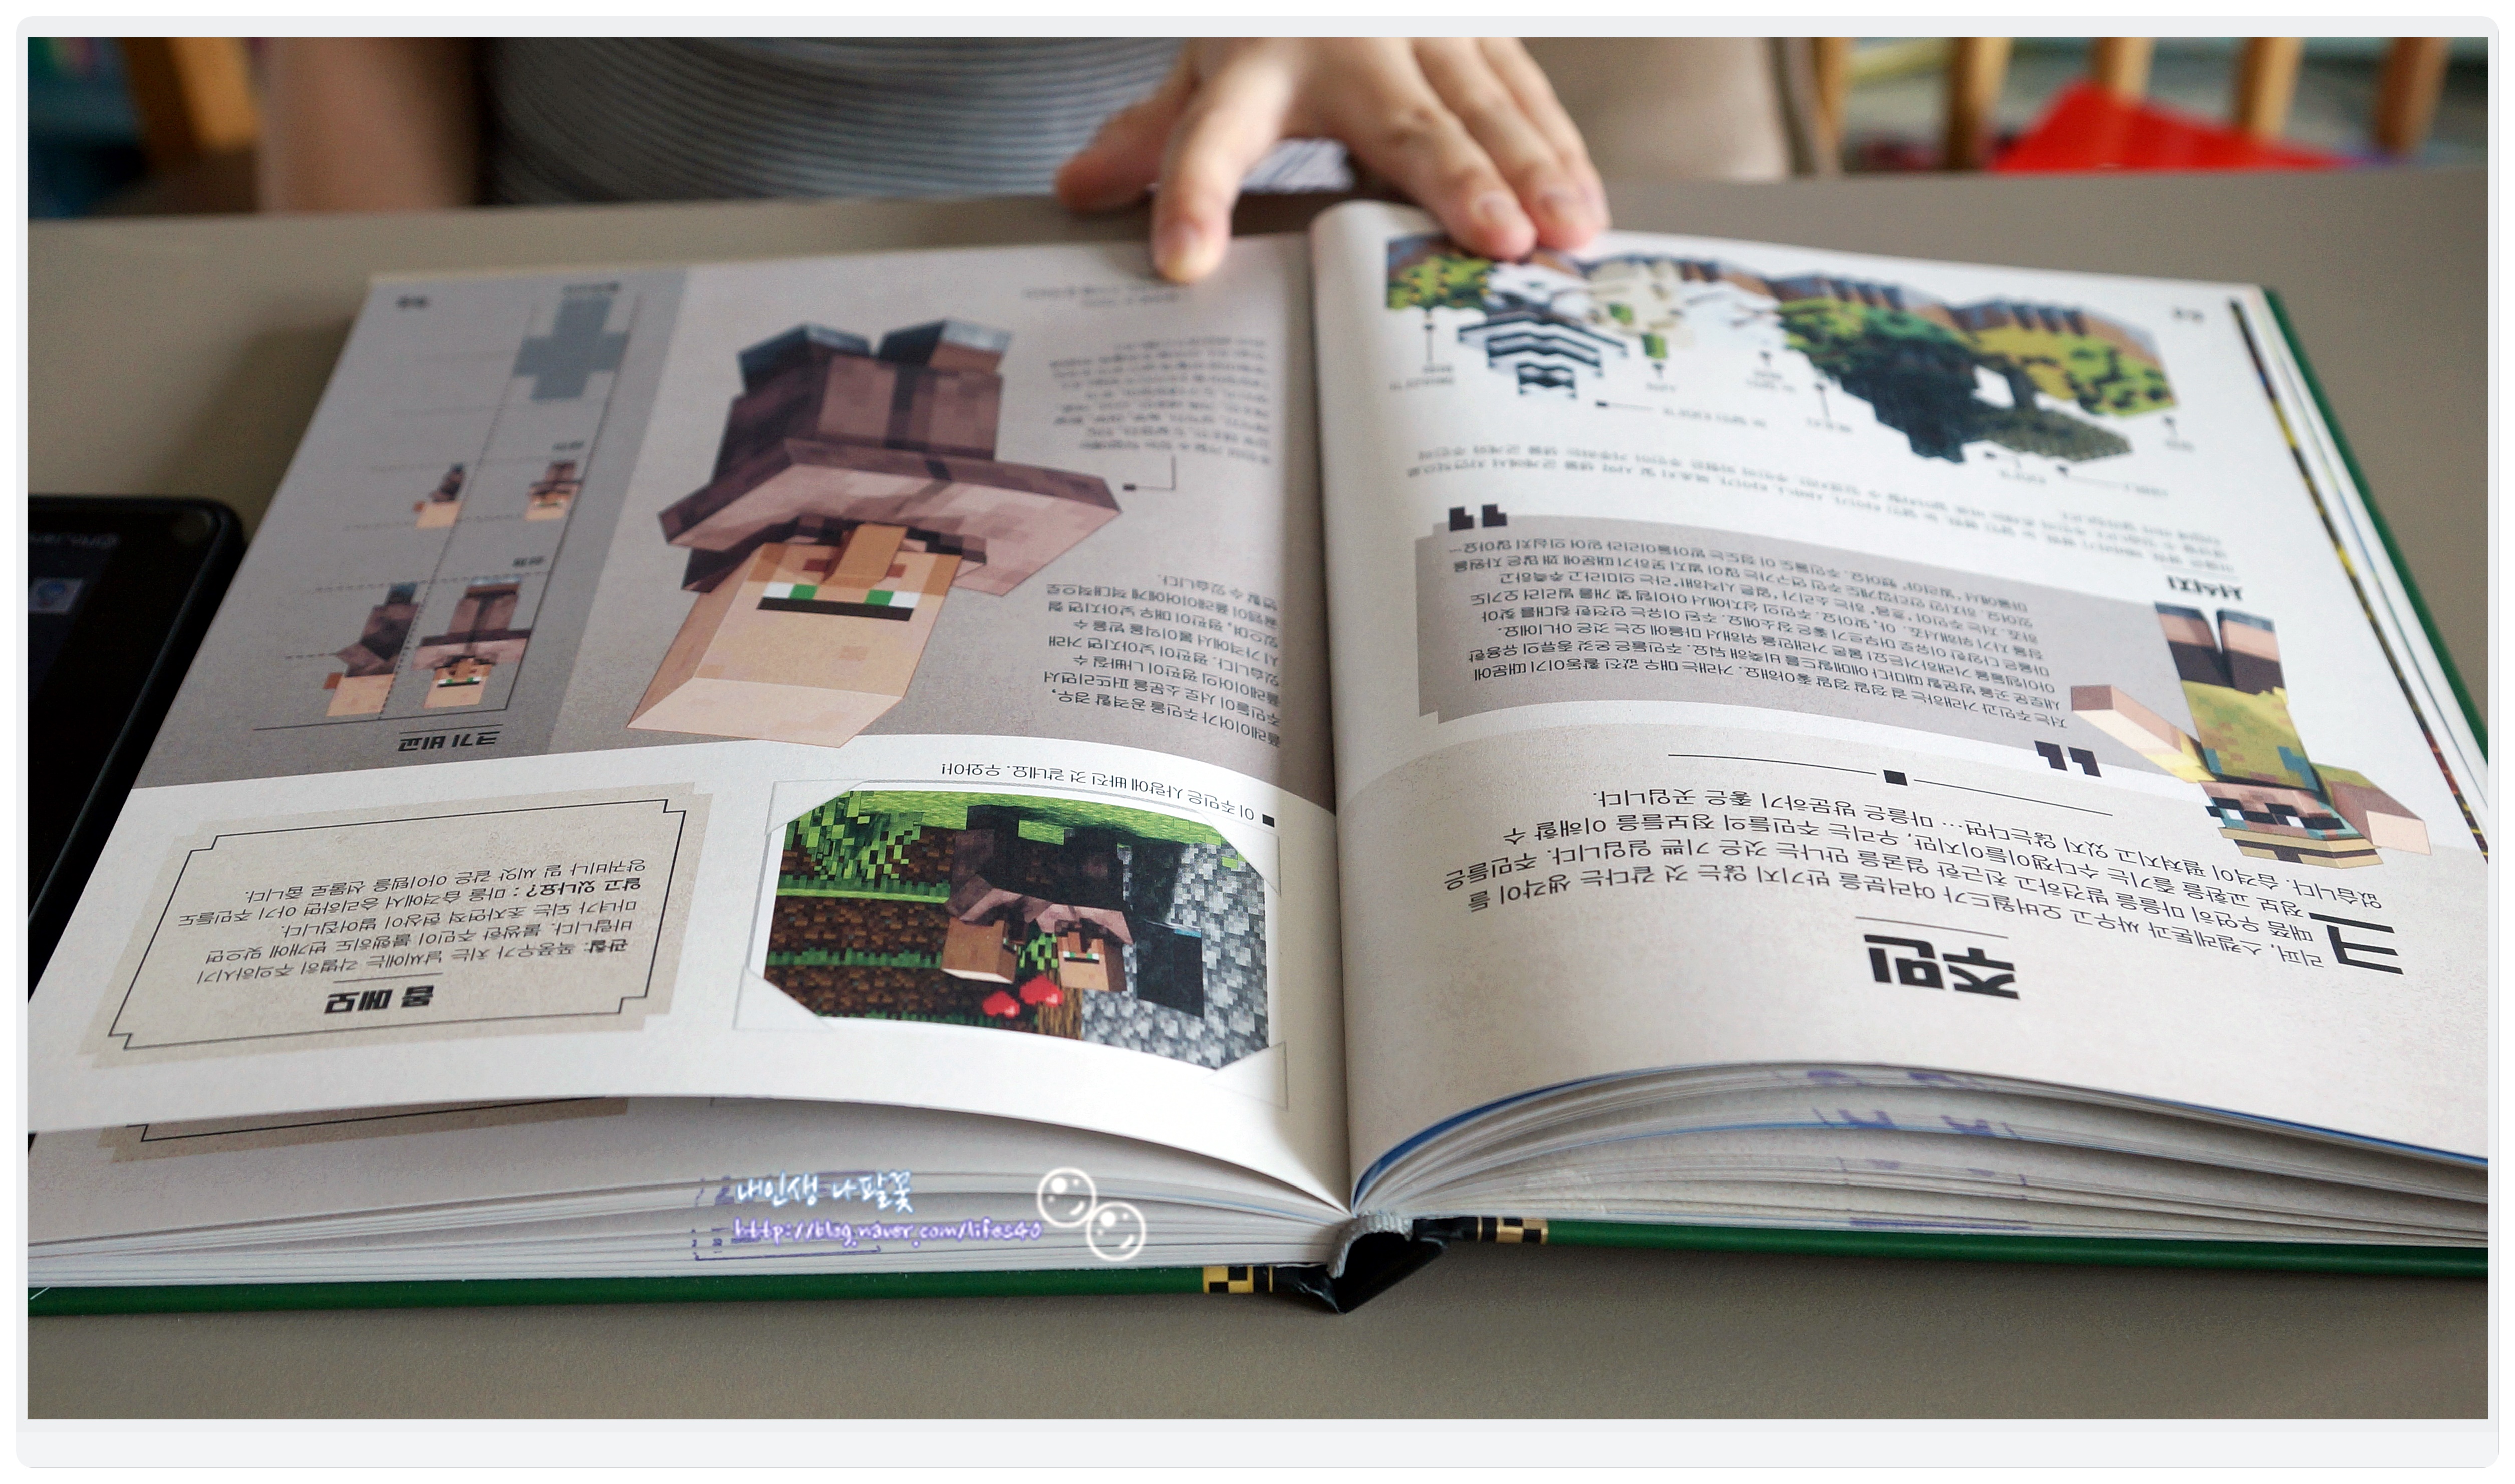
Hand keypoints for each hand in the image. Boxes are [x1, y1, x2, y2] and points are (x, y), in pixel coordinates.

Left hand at [1056, 38, 1607, 282]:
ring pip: (1487, 106)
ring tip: (1561, 236)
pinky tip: (1587, 209)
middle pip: (1403, 123)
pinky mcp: (1480, 35)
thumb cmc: (1264, 26)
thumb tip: (1074, 193)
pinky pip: (1527, 95)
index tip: (1182, 262)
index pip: (1212, 138)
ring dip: (1532, 172)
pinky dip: (1560, 153)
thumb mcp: (1199, 69)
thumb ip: (1147, 136)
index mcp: (1253, 66)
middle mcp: (1348, 46)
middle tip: (1491, 241)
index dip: (1195, 198)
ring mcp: (1425, 35)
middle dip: (1454, 181)